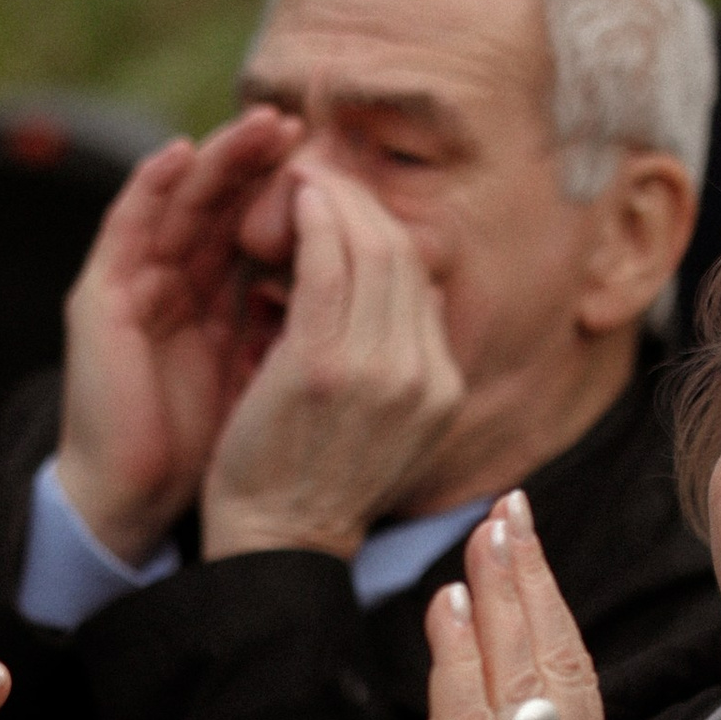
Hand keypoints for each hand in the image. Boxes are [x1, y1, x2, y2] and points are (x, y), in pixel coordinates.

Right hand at [52, 108, 301, 565]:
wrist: (166, 505)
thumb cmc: (243, 453)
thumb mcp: (296, 372)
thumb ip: (326, 322)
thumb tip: (403, 287)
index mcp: (227, 295)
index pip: (265, 224)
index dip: (300, 192)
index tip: (344, 164)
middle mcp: (183, 281)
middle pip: (225, 200)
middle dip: (262, 160)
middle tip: (300, 123)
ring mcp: (139, 285)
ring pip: (179, 200)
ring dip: (215, 157)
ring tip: (256, 124)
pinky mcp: (100, 299)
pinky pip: (123, 226)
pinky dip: (147, 185)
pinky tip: (179, 154)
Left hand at [201, 165, 465, 561]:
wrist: (277, 545)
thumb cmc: (311, 481)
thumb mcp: (381, 422)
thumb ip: (396, 363)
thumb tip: (397, 297)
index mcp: (442, 387)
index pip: (423, 280)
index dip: (385, 229)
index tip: (347, 206)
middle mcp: (424, 375)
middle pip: (404, 254)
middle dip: (362, 202)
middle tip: (321, 175)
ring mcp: (379, 369)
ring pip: (371, 248)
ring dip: (336, 201)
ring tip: (303, 179)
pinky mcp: (324, 365)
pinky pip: (328, 264)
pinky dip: (313, 221)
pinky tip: (293, 201)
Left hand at [359, 491, 604, 719]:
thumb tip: (485, 688)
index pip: (576, 677)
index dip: (555, 603)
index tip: (530, 540)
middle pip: (562, 660)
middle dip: (536, 575)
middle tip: (513, 507)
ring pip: (525, 676)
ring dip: (505, 594)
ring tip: (491, 529)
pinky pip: (467, 718)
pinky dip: (459, 653)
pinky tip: (448, 601)